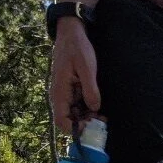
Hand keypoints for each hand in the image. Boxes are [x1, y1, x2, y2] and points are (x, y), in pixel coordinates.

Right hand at [50, 18, 99, 135]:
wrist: (71, 33)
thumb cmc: (77, 47)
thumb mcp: (86, 67)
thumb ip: (90, 89)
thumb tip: (95, 108)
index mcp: (59, 92)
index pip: (62, 122)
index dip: (76, 129)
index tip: (92, 125)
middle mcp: (60, 97)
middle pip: (69, 122)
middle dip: (85, 125)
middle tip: (102, 121)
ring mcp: (66, 95)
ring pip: (75, 116)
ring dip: (88, 119)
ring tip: (103, 116)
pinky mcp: (72, 91)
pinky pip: (78, 107)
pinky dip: (88, 110)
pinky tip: (99, 107)